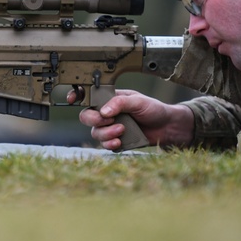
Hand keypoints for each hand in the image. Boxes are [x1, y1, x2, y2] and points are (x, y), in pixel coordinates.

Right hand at [73, 88, 194, 149]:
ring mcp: (110, 127)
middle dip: (94, 120)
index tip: (73, 100)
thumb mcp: (138, 101)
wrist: (167, 127)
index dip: (77, 96)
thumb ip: (120, 103)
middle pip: (87, 116)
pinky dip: (109, 144)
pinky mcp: (116, 140)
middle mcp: (107, 113)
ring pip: (94, 132)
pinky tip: (119, 141)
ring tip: (121, 131)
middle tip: (108, 120)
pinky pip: (105, 145)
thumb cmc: (153, 109)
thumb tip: (104, 111)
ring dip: (105, 133)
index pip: (88, 96)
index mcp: (109, 99)